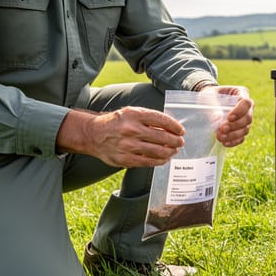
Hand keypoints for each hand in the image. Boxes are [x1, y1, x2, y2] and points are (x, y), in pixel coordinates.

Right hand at [57, 106, 184, 167]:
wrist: (94, 134)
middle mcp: (131, 129)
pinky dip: (160, 161)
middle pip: (162, 136)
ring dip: (170, 151)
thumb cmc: (116, 122)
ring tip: (174, 150)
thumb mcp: (131, 113)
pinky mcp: (126, 159)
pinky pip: (148, 162)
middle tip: (180, 142)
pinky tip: (164, 159)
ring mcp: (128, 145)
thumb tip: (171, 127)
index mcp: (134, 114)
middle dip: (175, 140)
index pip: (161, 119)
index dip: (175, 126)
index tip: (181, 130)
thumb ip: (149, 119)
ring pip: (158, 151)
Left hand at [198, 85, 253, 146]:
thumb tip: (217, 118)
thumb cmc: (209, 95)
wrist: (207, 103)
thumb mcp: (208, 96)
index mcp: (241, 93)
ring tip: (220, 137)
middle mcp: (247, 107)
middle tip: (222, 129)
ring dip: (233, 135)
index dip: (239, 111)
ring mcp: (245, 119)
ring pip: (246, 129)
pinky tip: (225, 143)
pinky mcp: (241, 129)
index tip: (229, 117)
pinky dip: (234, 142)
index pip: (246, 102)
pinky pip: (242, 138)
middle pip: (248, 118)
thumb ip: (212, 105)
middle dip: (235, 125)